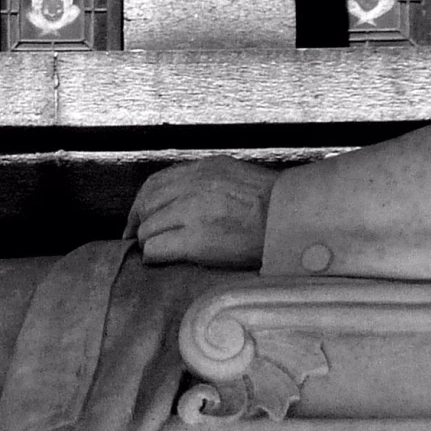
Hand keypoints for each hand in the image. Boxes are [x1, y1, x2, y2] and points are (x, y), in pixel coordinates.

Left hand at [125, 156, 278, 267]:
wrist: (293, 223)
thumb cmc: (271, 208)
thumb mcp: (236, 179)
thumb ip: (205, 183)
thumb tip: (176, 200)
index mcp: (205, 170)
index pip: (155, 183)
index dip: (141, 205)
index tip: (137, 219)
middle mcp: (196, 186)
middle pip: (146, 206)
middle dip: (140, 225)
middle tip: (142, 240)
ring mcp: (194, 212)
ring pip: (147, 229)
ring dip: (149, 243)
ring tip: (160, 252)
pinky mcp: (196, 240)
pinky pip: (156, 249)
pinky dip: (154, 257)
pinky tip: (164, 260)